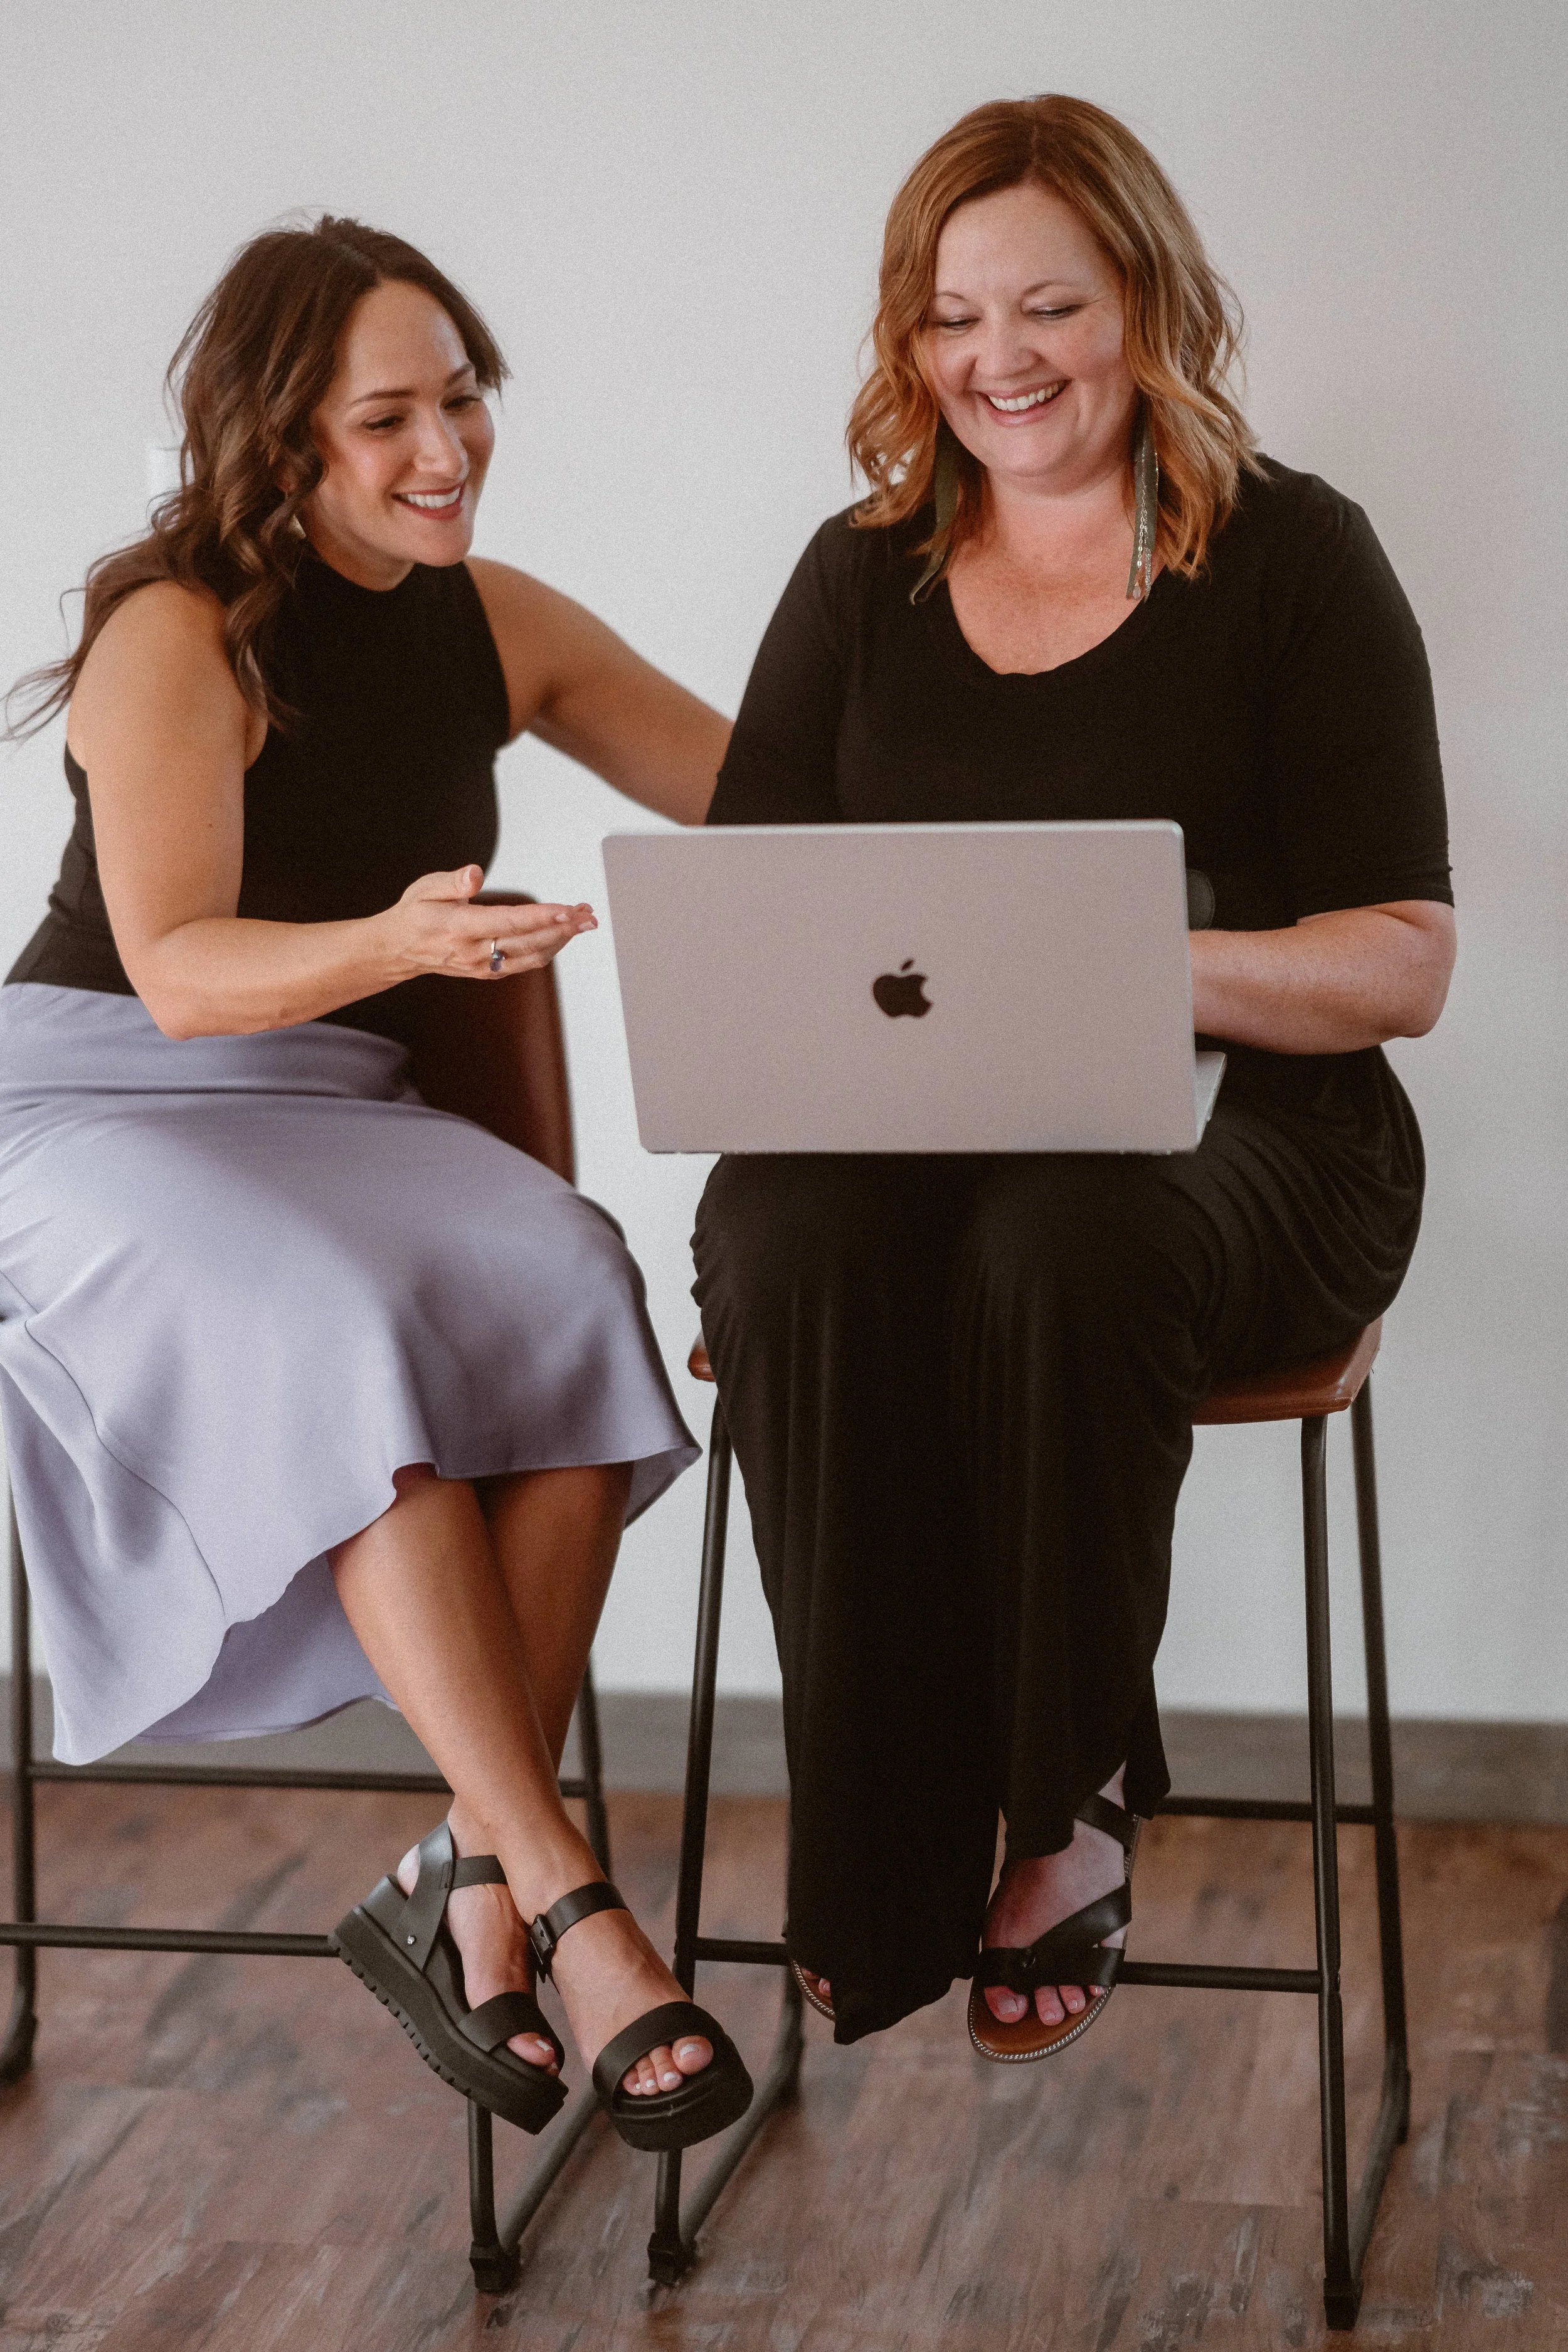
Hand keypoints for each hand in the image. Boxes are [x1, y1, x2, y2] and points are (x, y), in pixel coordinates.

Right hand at [377, 866, 596, 981]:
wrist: (399, 950)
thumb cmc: (415, 913)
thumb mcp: (424, 888)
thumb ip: (452, 881)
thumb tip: (475, 873)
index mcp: (460, 927)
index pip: (509, 922)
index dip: (541, 916)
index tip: (568, 909)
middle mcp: (474, 951)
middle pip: (529, 942)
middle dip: (564, 927)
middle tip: (589, 914)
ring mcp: (483, 965)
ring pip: (533, 956)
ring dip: (562, 939)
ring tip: (584, 921)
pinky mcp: (489, 972)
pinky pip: (526, 962)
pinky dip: (549, 949)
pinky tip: (563, 933)